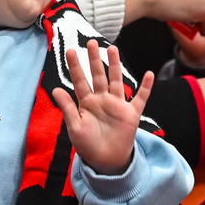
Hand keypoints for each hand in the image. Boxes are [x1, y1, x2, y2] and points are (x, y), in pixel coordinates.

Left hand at [53, 40, 153, 174]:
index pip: (80, 81)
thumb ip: (67, 108)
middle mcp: (102, 100)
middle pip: (98, 75)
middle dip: (95, 59)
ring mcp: (117, 105)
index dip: (76, 67)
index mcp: (86, 103)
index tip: (71, 51)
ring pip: (117, 81)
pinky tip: (149, 74)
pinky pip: (140, 98)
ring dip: (115, 66)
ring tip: (113, 49)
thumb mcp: (75, 127)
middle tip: (92, 42)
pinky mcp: (131, 114)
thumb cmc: (87, 145)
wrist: (105, 161)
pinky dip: (145, 87)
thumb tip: (55, 89)